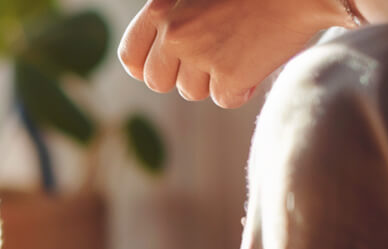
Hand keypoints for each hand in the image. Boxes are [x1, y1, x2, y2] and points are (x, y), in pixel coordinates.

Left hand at [117, 0, 355, 107]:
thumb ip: (172, 20)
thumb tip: (145, 68)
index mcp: (161, 8)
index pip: (131, 56)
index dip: (146, 67)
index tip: (165, 68)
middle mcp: (174, 32)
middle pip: (158, 82)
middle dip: (182, 76)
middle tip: (213, 57)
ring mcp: (200, 54)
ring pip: (191, 92)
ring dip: (214, 80)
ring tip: (240, 48)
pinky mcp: (229, 74)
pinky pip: (224, 100)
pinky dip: (241, 88)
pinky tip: (257, 62)